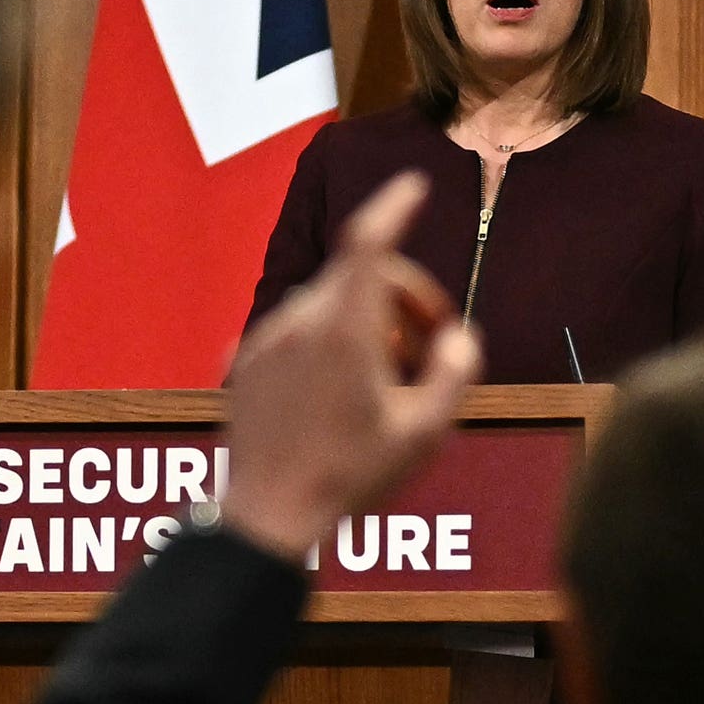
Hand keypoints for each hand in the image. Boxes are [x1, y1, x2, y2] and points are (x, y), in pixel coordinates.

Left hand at [218, 173, 482, 559]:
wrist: (269, 518)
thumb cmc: (351, 477)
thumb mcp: (425, 432)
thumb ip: (454, 372)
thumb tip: (457, 336)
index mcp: (344, 330)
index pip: (368, 242)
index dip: (393, 206)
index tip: (414, 186)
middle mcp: (299, 322)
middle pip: (359, 277)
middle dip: (403, 295)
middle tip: (432, 342)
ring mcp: (266, 340)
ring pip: (328, 304)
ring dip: (364, 322)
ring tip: (386, 381)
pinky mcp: (245, 363)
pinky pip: (297, 332)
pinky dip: (326, 342)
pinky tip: (341, 393)